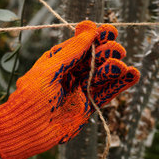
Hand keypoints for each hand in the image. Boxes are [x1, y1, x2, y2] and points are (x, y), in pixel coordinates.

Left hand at [0, 20, 138, 158]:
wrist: (26, 131)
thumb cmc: (31, 97)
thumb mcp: (50, 70)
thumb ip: (72, 51)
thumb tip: (89, 27)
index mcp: (58, 60)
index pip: (81, 44)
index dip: (96, 36)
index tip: (109, 31)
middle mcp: (71, 72)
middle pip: (95, 57)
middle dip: (107, 52)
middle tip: (116, 49)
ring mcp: (81, 88)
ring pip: (103, 74)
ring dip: (114, 68)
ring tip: (121, 66)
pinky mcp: (89, 105)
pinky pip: (107, 91)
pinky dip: (121, 84)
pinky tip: (132, 75)